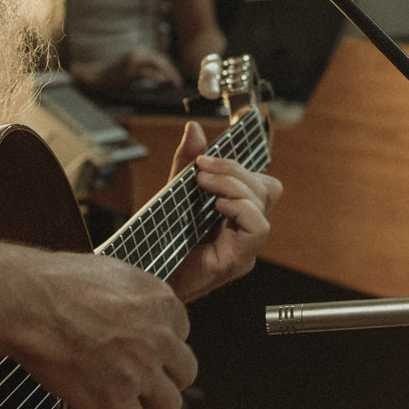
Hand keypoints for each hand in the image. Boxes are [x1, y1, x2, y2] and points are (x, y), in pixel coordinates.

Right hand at [6, 250, 197, 408]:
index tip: (150, 353)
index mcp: (162, 301)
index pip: (182, 333)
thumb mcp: (116, 274)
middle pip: (185, 371)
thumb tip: (136, 311)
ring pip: (169, 405)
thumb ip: (137, 298)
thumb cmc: (60, 283)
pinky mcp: (115, 395)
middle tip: (154, 388)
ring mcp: (140, 368)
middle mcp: (159, 335)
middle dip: (169, 381)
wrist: (31, 301)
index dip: (163, 346)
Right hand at [70, 47, 182, 90]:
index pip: (160, 58)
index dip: (170, 68)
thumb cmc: (115, 76)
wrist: (97, 77)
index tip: (176, 77)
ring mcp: (134, 61)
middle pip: (162, 60)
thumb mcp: (133, 69)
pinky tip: (165, 82)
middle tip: (179, 82)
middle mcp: (138, 53)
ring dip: (169, 74)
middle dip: (172, 71)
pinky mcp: (130, 71)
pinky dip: (159, 77)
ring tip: (175, 83)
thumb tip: (164, 76)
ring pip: (158, 65)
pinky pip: (148, 73)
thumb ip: (146, 69)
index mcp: (139, 52)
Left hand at [164, 121, 282, 302]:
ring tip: (203, 183)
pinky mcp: (238, 261)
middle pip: (266, 187)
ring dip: (234, 184)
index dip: (246, 160)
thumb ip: (185, 163)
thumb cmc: (159, 243)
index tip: (223, 142)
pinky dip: (240, 208)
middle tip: (203, 167)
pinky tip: (216, 207)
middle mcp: (245, 229)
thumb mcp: (171, 194)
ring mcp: (245, 246)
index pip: (259, 181)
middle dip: (236, 169)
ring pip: (264, 201)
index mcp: (234, 213)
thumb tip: (194, 128)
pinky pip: (258, 227)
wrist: (142, 280)